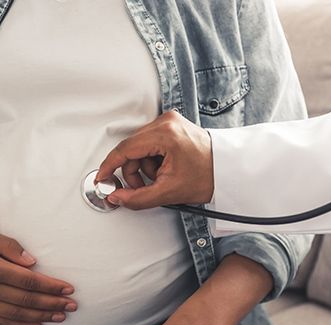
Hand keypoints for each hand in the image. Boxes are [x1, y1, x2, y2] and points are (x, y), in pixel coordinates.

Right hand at [0, 225, 75, 324]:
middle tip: (73, 305)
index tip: (69, 288)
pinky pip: (1, 322)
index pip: (28, 282)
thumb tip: (32, 262)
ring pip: (17, 315)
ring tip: (62, 316)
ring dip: (42, 317)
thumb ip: (7, 245)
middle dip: (53, 304)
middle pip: (26, 301)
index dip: (51, 286)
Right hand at [95, 110, 213, 209]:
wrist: (228, 170)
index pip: (125, 149)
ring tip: (161, 178)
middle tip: (144, 187)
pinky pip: (149, 143)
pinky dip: (152, 159)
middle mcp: (166, 121)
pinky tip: (165, 168)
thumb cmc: (208, 176)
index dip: (109, 166)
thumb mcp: (169, 192)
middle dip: (134, 171)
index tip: (102, 178)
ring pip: (139, 147)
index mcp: (165, 134)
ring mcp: (169, 121)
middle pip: (131, 148)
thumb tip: (116, 197)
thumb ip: (137, 198)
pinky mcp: (171, 125)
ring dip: (144, 167)